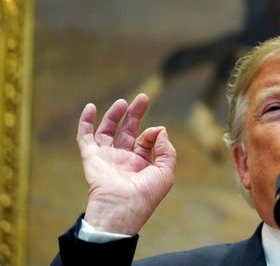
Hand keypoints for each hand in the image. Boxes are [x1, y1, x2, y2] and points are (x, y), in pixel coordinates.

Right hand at [77, 94, 175, 234]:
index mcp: (140, 163)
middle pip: (128, 130)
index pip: (145, 140)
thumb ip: (167, 150)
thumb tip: (161, 130)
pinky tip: (90, 107)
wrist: (121, 209)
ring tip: (123, 102)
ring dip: (114, 115)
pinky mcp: (91, 157)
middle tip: (143, 97)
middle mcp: (123, 159)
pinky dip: (86, 123)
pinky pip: (85, 138)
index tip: (156, 132)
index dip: (152, 133)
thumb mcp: (165, 172)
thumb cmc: (145, 195)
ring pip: (108, 131)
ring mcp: (106, 157)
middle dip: (135, 114)